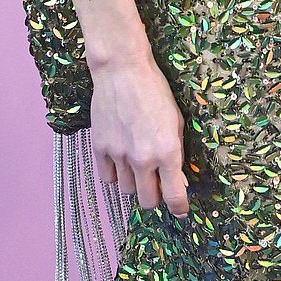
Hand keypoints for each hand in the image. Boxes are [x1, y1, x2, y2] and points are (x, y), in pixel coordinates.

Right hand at [90, 53, 189, 215]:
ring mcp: (119, 155)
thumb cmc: (156, 92)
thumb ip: (177, 154)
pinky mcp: (100, 149)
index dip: (179, 207)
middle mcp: (143, 159)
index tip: (180, 209)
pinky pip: (108, 178)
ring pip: (127, 190)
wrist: (123, 71)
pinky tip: (121, 161)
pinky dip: (116, 174)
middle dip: (156, 196)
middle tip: (158, 184)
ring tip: (138, 166)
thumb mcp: (177, 122)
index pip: (174, 196)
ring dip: (135, 183)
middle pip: (148, 200)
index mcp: (167, 152)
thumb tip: (178, 180)